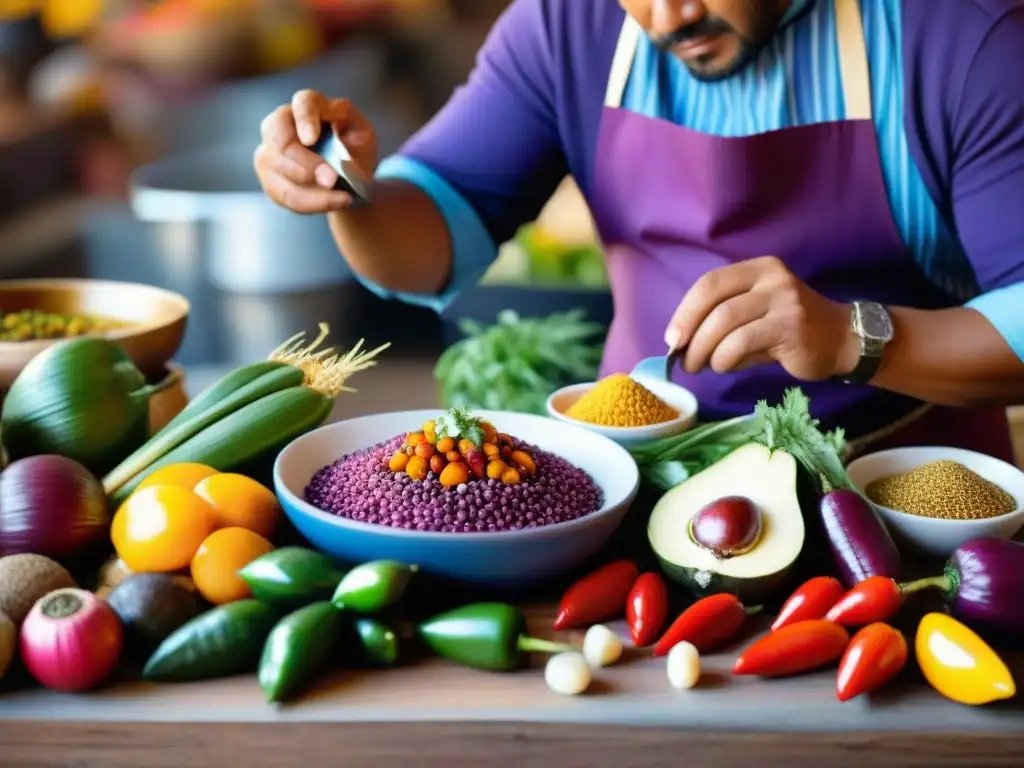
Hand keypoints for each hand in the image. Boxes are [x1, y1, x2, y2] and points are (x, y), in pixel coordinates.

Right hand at [254, 90, 378, 213]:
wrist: (349, 175)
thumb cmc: (355, 147)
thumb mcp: (363, 136)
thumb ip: (353, 138)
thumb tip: (339, 150)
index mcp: (310, 105)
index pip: (303, 103)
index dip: (304, 119)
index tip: (310, 138)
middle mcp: (282, 123)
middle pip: (279, 140)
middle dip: (304, 165)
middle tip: (331, 180)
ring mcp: (270, 151)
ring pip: (278, 171)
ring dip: (309, 190)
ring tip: (341, 198)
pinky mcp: (270, 178)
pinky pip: (283, 194)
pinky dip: (309, 203)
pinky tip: (332, 202)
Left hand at [664, 256, 859, 380]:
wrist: (841, 340)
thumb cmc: (787, 330)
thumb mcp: (754, 312)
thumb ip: (721, 319)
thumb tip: (680, 342)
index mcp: (757, 268)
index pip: (709, 283)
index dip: (685, 311)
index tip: (672, 338)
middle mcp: (771, 278)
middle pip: (715, 304)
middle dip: (691, 336)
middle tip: (684, 360)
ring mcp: (783, 301)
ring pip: (726, 324)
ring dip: (705, 351)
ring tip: (702, 367)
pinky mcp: (790, 327)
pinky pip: (743, 342)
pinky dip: (725, 359)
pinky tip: (725, 367)